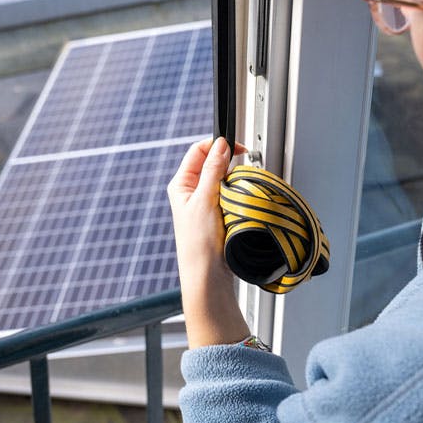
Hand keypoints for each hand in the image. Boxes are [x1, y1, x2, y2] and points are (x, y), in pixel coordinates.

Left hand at [167, 138, 249, 347]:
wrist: (207, 276)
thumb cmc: (198, 244)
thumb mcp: (205, 200)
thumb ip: (213, 170)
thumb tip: (220, 145)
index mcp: (181, 184)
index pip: (198, 151)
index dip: (217, 145)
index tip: (237, 147)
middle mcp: (192, 191)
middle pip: (212, 163)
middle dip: (229, 163)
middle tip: (241, 169)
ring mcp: (205, 202)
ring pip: (224, 179)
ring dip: (235, 181)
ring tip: (239, 191)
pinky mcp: (218, 214)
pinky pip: (231, 195)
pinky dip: (239, 195)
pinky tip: (242, 202)